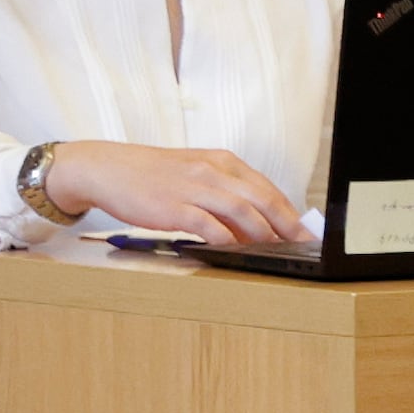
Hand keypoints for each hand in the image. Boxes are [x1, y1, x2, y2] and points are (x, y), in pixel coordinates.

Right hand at [35, 140, 310, 245]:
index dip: (289, 210)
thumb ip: (225, 191)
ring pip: (241, 211)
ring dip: (262, 234)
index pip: (266, 187)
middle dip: (286, 223)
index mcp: (222, 161)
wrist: (108, 169)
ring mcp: (193, 188)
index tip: (304, 229)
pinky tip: (235, 251)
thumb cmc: (153, 174)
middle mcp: (213, 171)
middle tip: (302, 243)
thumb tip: (254, 220)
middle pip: (261, 198)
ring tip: (275, 251)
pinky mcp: (173, 206)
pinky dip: (225, 239)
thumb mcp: (196, 171)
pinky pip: (208, 225)